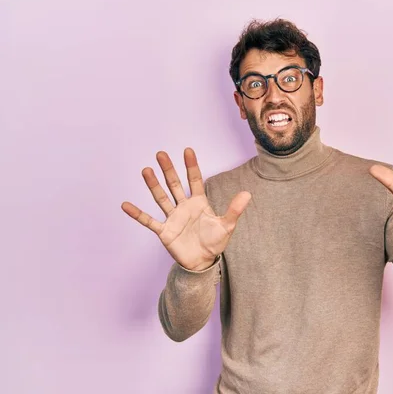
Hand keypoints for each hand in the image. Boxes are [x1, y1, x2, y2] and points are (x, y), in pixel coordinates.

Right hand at [121, 148, 250, 270]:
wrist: (203, 262)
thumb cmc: (215, 242)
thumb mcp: (227, 225)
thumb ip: (234, 210)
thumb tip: (247, 193)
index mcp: (199, 203)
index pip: (194, 180)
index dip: (191, 166)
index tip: (187, 150)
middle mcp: (184, 207)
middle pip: (174, 184)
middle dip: (168, 170)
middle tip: (161, 154)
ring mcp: (172, 218)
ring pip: (161, 198)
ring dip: (153, 185)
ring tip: (146, 170)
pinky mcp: (164, 231)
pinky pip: (149, 221)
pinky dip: (138, 214)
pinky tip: (126, 205)